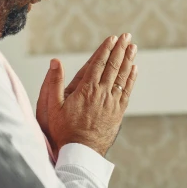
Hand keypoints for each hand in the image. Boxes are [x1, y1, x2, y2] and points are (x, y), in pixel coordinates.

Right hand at [44, 34, 137, 156]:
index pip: (99, 63)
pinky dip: (131, 79)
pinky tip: (134, 69)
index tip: (112, 38)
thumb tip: (55, 61)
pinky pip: (127, 91)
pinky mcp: (118, 112)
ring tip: (133, 48)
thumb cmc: (64, 130)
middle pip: (114, 66)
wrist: (81, 152)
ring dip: (128, 60)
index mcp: (86, 89)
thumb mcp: (52, 106)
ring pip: (122, 77)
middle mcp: (102, 93)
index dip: (106, 49)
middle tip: (127, 36)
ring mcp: (112, 102)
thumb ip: (54, 82)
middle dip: (120, 49)